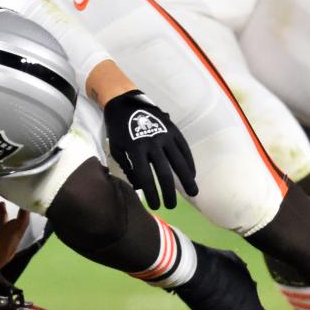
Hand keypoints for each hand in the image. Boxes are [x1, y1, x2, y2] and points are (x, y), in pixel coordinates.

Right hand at [0, 203, 30, 290]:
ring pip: (2, 232)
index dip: (24, 215)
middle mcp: (6, 248)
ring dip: (2, 219)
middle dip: (14, 215)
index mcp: (10, 246)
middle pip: (13, 229)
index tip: (25, 202)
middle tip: (13, 201)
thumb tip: (18, 221)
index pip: (21, 228)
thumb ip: (7, 233)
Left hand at [104, 90, 197, 209]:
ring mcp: (165, 136)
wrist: (126, 102)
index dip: (151, 193)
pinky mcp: (173, 130)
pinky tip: (192, 174)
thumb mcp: (116, 150)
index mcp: (135, 149)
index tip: (155, 206)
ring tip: (193, 193)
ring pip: (179, 161)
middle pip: (164, 172)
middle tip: (171, 206)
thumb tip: (140, 187)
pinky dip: (189, 162)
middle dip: (168, 192)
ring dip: (187, 179)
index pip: (145, 177)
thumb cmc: (118, 130)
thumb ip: (128, 169)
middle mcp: (153, 143)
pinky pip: (184, 149)